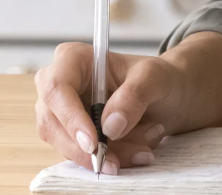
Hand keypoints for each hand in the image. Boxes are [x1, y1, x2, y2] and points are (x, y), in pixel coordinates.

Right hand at [34, 43, 183, 174]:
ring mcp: (60, 112)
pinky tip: (135, 153)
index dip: (70, 118)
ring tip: (142, 151)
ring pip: (66, 145)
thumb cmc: (156, 78)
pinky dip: (108, 159)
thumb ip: (135, 95)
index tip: (94, 143)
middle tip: (119, 161)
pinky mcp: (69, 135)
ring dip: (105, 155)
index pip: (57, 88)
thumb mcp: (154, 78)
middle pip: (54, 123)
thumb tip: (110, 126)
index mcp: (73, 58)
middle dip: (90, 147)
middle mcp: (59, 85)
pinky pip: (79, 155)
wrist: (168, 96)